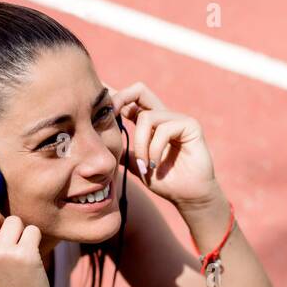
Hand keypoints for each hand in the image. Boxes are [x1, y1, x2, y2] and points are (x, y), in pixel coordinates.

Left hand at [104, 81, 219, 207]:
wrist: (188, 196)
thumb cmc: (165, 182)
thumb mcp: (137, 165)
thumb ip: (123, 152)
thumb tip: (100, 146)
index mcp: (150, 124)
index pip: (130, 102)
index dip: (114, 97)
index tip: (95, 102)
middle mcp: (164, 116)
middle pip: (139, 90)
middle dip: (121, 99)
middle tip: (110, 117)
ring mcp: (178, 119)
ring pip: (147, 118)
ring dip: (140, 145)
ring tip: (143, 165)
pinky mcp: (190, 125)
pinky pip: (163, 130)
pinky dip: (154, 149)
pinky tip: (155, 165)